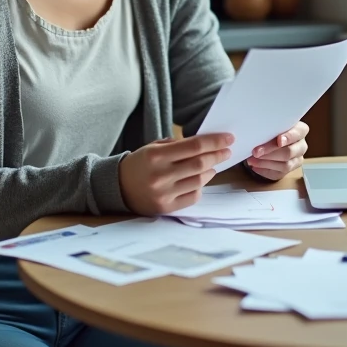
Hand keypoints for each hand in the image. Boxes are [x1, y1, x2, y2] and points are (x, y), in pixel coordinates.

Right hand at [118, 132, 233, 215]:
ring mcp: (164, 193)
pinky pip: (193, 196)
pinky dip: (201, 186)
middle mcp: (161, 175)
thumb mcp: (153, 148)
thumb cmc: (140, 164)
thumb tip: (207, 144)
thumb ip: (178, 145)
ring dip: (211, 170)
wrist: (118, 187)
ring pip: (199, 180)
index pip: (194, 146)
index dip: (215, 142)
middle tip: (226, 151)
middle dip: (218, 155)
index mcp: (157, 156)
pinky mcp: (166, 207)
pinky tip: (201, 179)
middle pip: (200, 164)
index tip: (228, 138)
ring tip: (213, 164)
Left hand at [245, 122, 308, 180]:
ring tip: (252, 160)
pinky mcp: (289, 170)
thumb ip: (270, 127)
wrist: (269, 139)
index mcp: (300, 130)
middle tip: (256, 152)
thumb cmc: (272, 130)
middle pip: (289, 152)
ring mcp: (296, 160)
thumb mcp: (272, 124)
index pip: (299, 133)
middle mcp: (301, 146)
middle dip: (270, 152)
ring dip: (266, 163)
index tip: (278, 141)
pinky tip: (255, 166)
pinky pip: (278, 174)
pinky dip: (264, 170)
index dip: (288, 137)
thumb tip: (257, 130)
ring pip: (285, 165)